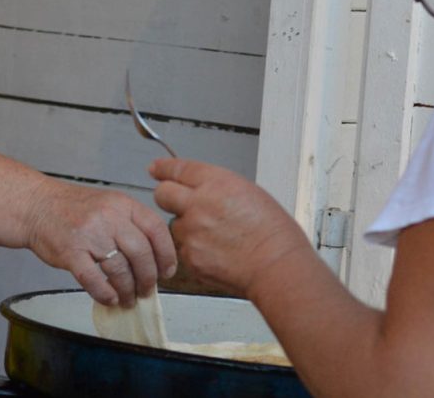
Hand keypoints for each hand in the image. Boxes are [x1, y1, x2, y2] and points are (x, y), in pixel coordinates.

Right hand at [25, 178, 176, 306]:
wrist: (36, 206)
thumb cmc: (74, 209)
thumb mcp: (109, 204)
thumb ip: (131, 225)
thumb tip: (155, 259)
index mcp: (123, 204)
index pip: (156, 229)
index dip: (166, 254)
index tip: (168, 271)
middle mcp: (109, 217)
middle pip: (141, 253)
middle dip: (148, 278)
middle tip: (147, 291)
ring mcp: (89, 234)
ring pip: (119, 269)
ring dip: (127, 290)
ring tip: (127, 298)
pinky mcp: (70, 252)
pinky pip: (93, 279)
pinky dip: (104, 293)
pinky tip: (109, 298)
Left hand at [150, 159, 308, 297]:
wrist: (277, 266)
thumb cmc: (274, 232)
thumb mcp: (250, 193)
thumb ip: (220, 188)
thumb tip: (206, 191)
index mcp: (216, 183)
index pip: (178, 169)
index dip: (164, 169)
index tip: (156, 169)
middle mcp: (198, 204)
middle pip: (162, 194)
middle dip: (167, 197)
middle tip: (178, 203)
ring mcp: (191, 232)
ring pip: (174, 225)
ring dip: (186, 228)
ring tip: (216, 237)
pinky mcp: (190, 257)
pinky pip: (183, 249)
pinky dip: (195, 251)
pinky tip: (217, 253)